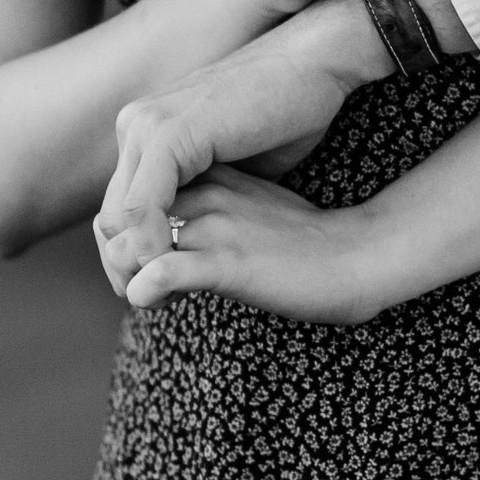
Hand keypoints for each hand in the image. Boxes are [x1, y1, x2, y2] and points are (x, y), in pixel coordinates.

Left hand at [125, 165, 390, 325]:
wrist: (362, 253)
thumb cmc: (312, 237)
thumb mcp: (254, 204)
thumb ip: (217, 206)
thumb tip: (183, 234)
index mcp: (209, 177)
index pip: (133, 195)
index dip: (125, 231)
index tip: (144, 260)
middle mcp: (205, 194)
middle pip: (120, 219)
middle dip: (117, 256)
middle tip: (140, 283)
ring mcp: (216, 226)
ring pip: (130, 246)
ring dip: (127, 276)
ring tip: (151, 296)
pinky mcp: (230, 262)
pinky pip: (161, 274)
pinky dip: (145, 292)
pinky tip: (161, 302)